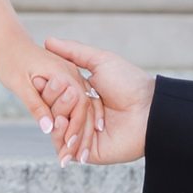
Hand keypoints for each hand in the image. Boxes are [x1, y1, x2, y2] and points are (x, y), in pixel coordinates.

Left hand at [0, 35, 100, 153]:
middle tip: (75, 161)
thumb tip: (48, 129)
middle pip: (85, 111)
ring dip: (82, 131)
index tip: (70, 152)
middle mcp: (74, 76)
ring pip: (85, 108)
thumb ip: (36, 105)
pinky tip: (75, 137)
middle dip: (82, 137)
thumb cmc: (11, 60)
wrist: (10, 41)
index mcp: (65, 75)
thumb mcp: (20, 84)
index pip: (79, 108)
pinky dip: (79, 120)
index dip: (76, 131)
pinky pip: (79, 103)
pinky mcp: (69, 81)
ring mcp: (73, 77)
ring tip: (77, 155)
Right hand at [41, 35, 155, 165]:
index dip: (48, 87)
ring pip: (56, 130)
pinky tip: (63, 125)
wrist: (149, 109)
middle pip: (52, 111)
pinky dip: (62, 138)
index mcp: (80, 95)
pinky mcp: (87, 152)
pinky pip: (67, 148)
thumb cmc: (129, 83)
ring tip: (63, 112)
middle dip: (55, 102)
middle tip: (68, 94)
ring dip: (57, 120)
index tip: (43, 78)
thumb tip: (48, 40)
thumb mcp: (101, 61)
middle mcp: (78, 114)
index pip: (53, 93)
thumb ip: (74, 52)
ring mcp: (82, 134)